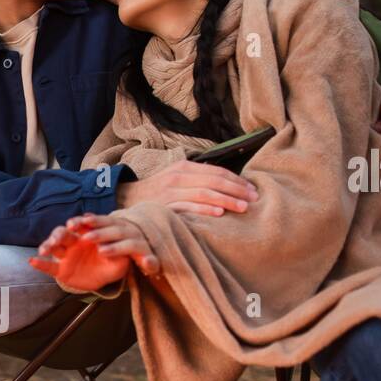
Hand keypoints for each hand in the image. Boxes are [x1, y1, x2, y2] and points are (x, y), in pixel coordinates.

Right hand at [29, 213, 159, 293]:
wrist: (103, 277)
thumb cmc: (114, 264)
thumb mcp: (124, 261)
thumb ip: (127, 257)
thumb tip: (136, 256)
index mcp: (90, 235)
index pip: (84, 227)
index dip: (80, 224)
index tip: (79, 224)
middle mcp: (76, 242)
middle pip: (65, 233)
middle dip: (62, 232)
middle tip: (63, 234)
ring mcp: (67, 255)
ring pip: (54, 246)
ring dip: (49, 244)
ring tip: (46, 248)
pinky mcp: (61, 270)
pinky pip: (48, 266)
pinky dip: (40, 264)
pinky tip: (32, 261)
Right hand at [117, 158, 257, 215]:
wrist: (127, 199)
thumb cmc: (157, 191)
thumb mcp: (176, 176)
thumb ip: (197, 177)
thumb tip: (225, 182)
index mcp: (184, 167)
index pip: (217, 172)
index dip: (237, 181)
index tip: (252, 190)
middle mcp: (179, 176)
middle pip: (214, 181)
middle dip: (237, 190)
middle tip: (254, 200)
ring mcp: (171, 191)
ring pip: (205, 193)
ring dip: (227, 200)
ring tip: (243, 208)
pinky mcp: (165, 206)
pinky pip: (189, 207)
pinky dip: (205, 209)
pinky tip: (219, 213)